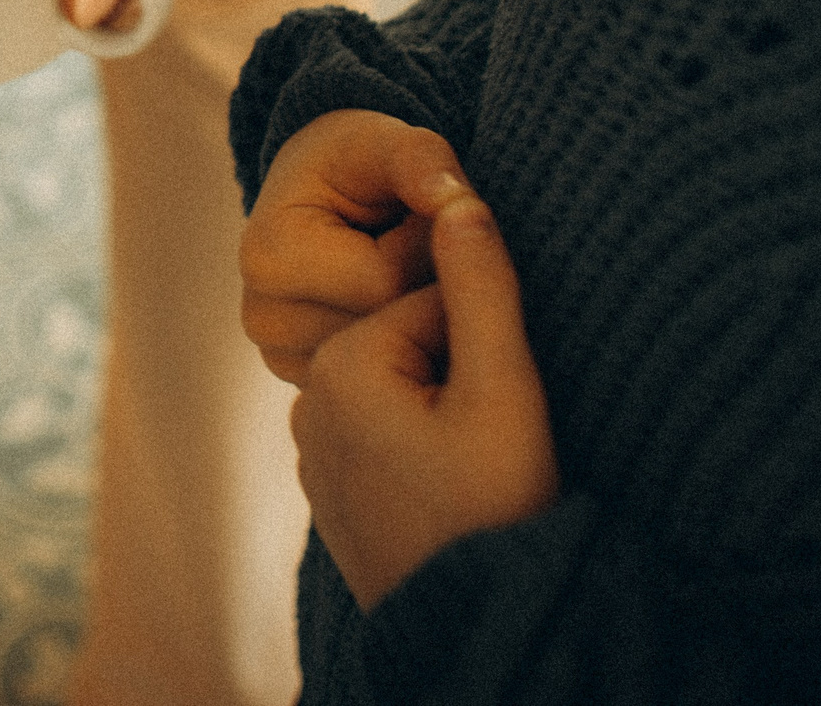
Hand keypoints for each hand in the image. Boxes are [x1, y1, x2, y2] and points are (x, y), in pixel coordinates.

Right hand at [241, 109, 471, 383]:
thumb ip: (421, 159)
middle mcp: (263, 319)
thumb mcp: (386, 143)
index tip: (423, 219)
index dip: (426, 249)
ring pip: (390, 362)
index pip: (385, 282)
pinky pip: (384, 383)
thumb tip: (452, 198)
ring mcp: (282, 358)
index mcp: (270, 256)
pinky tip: (396, 311)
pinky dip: (403, 348)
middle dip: (422, 288)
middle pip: (385, 330)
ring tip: (405, 275)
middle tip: (421, 250)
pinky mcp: (305, 382)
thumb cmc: (355, 165)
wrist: (323, 195)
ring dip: (415, 319)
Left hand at [293, 187, 557, 608]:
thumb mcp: (503, 388)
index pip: (435, 306)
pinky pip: (390, 440)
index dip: (489, 346)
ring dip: (451, 415)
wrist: (476, 623)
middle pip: (417, 348)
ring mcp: (316, 454)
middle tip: (497, 445)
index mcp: (342, 366)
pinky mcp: (335, 493)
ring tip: (482, 472)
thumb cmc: (495, 507)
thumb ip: (483, 287)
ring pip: (408, 395)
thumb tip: (461, 198)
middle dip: (466, 377)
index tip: (509, 400)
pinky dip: (427, 454)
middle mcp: (311, 402)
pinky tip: (455, 495)